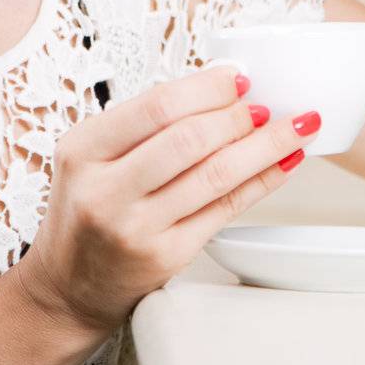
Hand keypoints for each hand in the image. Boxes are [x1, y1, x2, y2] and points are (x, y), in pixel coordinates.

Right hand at [15, 62, 321, 335]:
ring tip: (294, 128)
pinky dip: (262, 181)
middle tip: (266, 105)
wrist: (70, 286)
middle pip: (190, 139)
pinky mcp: (166, 257)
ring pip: (216, 175)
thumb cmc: (87, 211)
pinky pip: (226, 209)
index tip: (238, 78)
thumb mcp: (92, 157)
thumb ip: (143, 125)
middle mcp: (106, 190)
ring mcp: (136, 228)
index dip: (207, 88)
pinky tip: (283, 164)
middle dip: (239, 116)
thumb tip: (219, 87)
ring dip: (265, 146)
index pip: (156, 106)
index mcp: (83, 150)